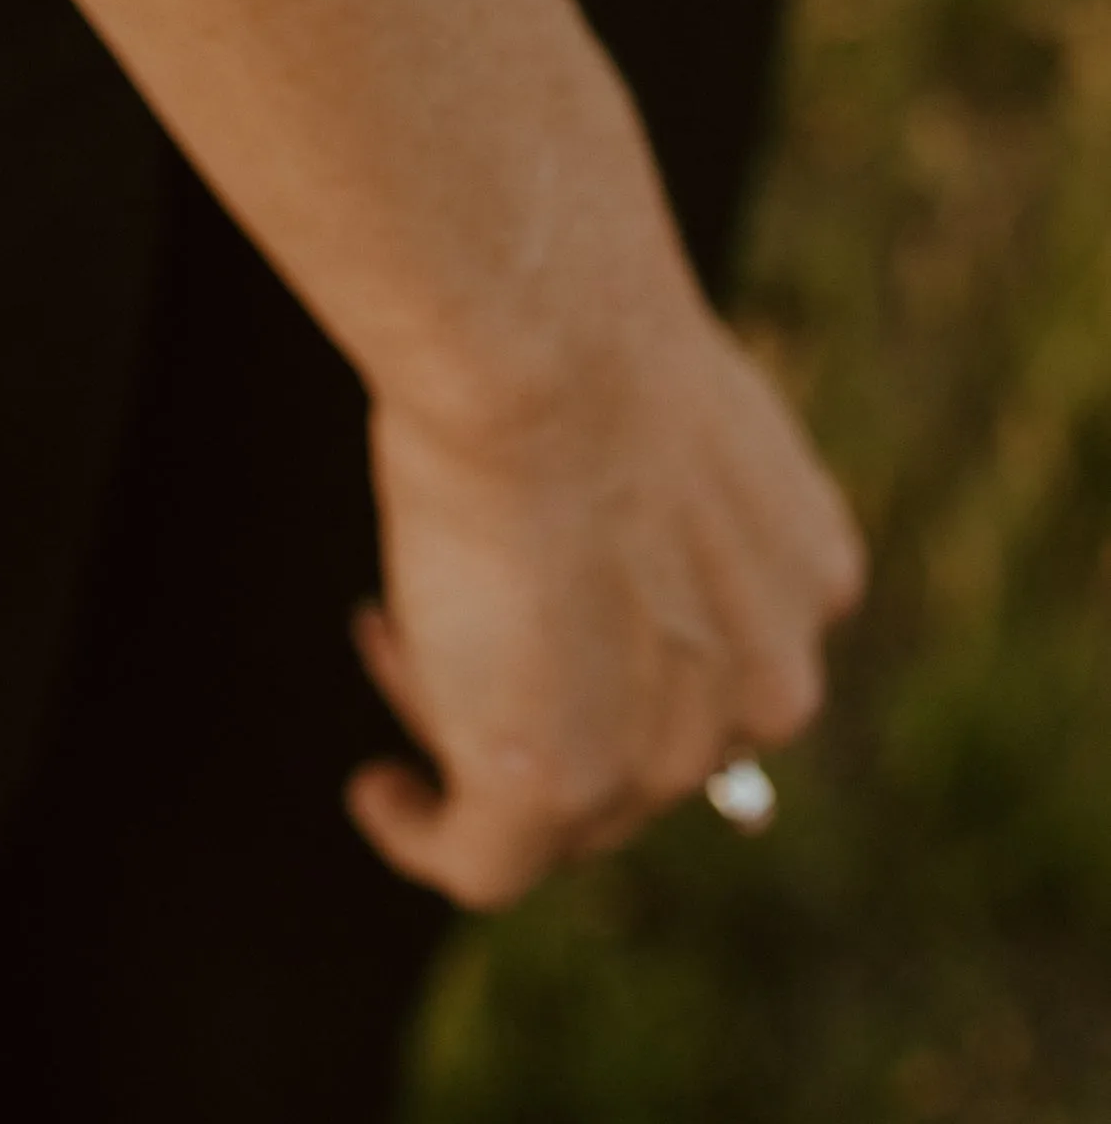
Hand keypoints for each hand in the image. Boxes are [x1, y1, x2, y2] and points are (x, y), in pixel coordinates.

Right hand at [350, 302, 865, 907]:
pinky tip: (381, 791)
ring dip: (475, 722)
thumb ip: (658, 468)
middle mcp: (764, 686)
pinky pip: (482, 863)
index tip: (539, 569)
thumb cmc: (576, 326)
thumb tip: (594, 465)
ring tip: (392, 636)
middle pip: (641, 734)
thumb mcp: (658, 390)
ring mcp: (666, 755)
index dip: (622, 625)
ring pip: (562, 790)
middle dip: (543, 674)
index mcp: (807, 579)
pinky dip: (423, 831)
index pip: (720, 653)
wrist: (543, 347)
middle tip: (450, 598)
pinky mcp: (554, 790)